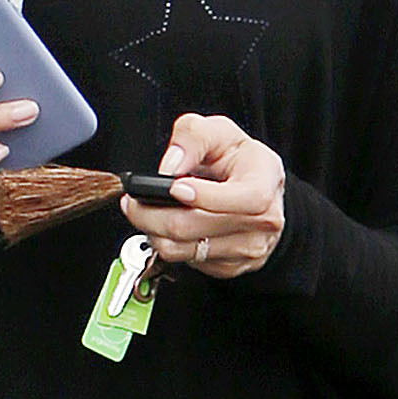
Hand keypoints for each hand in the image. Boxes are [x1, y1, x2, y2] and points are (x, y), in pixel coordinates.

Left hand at [122, 113, 284, 276]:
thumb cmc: (237, 160)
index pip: (245, 199)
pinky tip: (169, 225)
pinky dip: (168, 243)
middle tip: (132, 201)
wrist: (256, 189)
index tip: (174, 187)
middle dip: (152, 214)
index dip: (205, 196)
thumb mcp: (217, 131)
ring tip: (148, 211)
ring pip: (182, 249)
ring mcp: (248, 249)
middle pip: (194, 228)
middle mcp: (264, 220)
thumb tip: (170, 167)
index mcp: (265, 182)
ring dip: (154, 231)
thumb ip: (192, 137)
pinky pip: (185, 262)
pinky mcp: (230, 267)